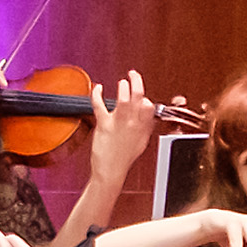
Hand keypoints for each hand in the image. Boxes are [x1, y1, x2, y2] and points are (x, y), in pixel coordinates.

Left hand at [87, 72, 164, 192]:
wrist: (111, 171)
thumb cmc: (123, 158)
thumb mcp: (141, 142)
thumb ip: (146, 126)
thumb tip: (149, 114)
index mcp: (143, 128)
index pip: (149, 107)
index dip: (145, 98)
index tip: (141, 95)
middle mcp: (133, 124)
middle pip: (139, 97)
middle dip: (136, 81)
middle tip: (133, 74)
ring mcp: (119, 124)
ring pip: (124, 98)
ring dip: (123, 86)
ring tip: (121, 82)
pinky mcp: (104, 125)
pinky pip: (100, 105)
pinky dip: (97, 94)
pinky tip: (98, 88)